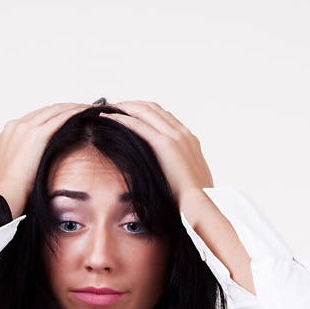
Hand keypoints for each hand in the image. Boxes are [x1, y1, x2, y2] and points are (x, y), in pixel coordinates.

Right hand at [0, 102, 91, 216]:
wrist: (3, 198)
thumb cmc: (10, 193)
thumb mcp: (19, 171)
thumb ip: (30, 159)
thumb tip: (44, 164)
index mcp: (10, 133)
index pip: (39, 116)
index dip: (57, 115)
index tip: (70, 117)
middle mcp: (17, 126)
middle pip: (48, 110)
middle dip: (68, 108)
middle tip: (86, 110)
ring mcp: (26, 129)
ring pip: (56, 110)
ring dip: (75, 108)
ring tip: (91, 110)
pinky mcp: (37, 136)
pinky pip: (61, 118)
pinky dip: (76, 114)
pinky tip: (88, 113)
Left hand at [98, 100, 213, 207]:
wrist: (200, 203)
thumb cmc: (192, 199)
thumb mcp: (188, 180)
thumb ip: (178, 172)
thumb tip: (168, 179)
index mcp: (189, 140)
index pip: (163, 116)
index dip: (144, 111)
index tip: (130, 113)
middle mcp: (182, 133)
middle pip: (153, 108)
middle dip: (132, 105)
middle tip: (115, 108)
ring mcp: (175, 136)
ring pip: (145, 111)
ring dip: (125, 108)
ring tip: (109, 109)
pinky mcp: (165, 144)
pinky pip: (139, 125)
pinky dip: (122, 119)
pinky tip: (109, 117)